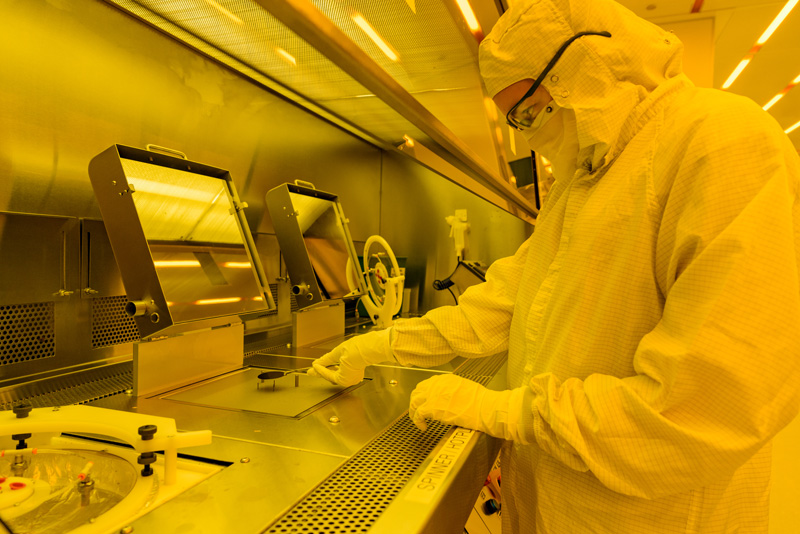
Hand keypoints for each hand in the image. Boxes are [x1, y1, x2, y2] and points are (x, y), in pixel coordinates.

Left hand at [307, 329, 392, 385]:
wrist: (371, 346)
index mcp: (344, 378)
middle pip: (332, 376)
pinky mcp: (359, 372)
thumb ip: (326, 359)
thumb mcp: (337, 353)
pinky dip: (338, 368)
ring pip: (338, 374)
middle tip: (313, 370)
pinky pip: (344, 372)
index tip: (313, 366)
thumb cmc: (357, 350)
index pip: (328, 374)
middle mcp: (350, 380)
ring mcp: (355, 377)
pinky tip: (333, 364)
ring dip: (330, 369)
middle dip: (323, 371)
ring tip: (322, 365)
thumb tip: (318, 363)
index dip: (319, 370)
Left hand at [409, 374, 526, 442]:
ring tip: (418, 420)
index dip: (425, 395)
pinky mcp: (432, 408)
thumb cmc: (480, 401)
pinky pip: (417, 415)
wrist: (484, 408)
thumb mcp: (465, 387)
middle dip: (416, 402)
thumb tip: (448, 398)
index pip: (428, 384)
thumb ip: (452, 391)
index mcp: (445, 379)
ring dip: (414, 412)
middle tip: (418, 411)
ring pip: (414, 402)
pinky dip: (418, 422)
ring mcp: (433, 395)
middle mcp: (436, 384)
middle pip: (418, 391)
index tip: (425, 402)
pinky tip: (423, 427)